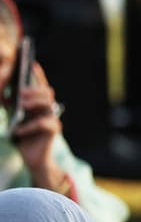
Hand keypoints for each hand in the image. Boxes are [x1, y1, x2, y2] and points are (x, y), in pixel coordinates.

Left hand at [12, 63, 62, 184]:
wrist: (33, 157)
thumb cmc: (23, 136)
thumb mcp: (15, 117)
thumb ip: (13, 105)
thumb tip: (6, 91)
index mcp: (40, 105)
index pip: (40, 86)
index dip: (38, 75)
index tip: (31, 64)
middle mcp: (49, 109)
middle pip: (47, 92)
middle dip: (34, 90)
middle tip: (20, 91)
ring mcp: (53, 119)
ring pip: (48, 104)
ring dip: (33, 103)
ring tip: (21, 105)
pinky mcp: (53, 131)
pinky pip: (42, 123)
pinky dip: (28, 126)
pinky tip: (18, 130)